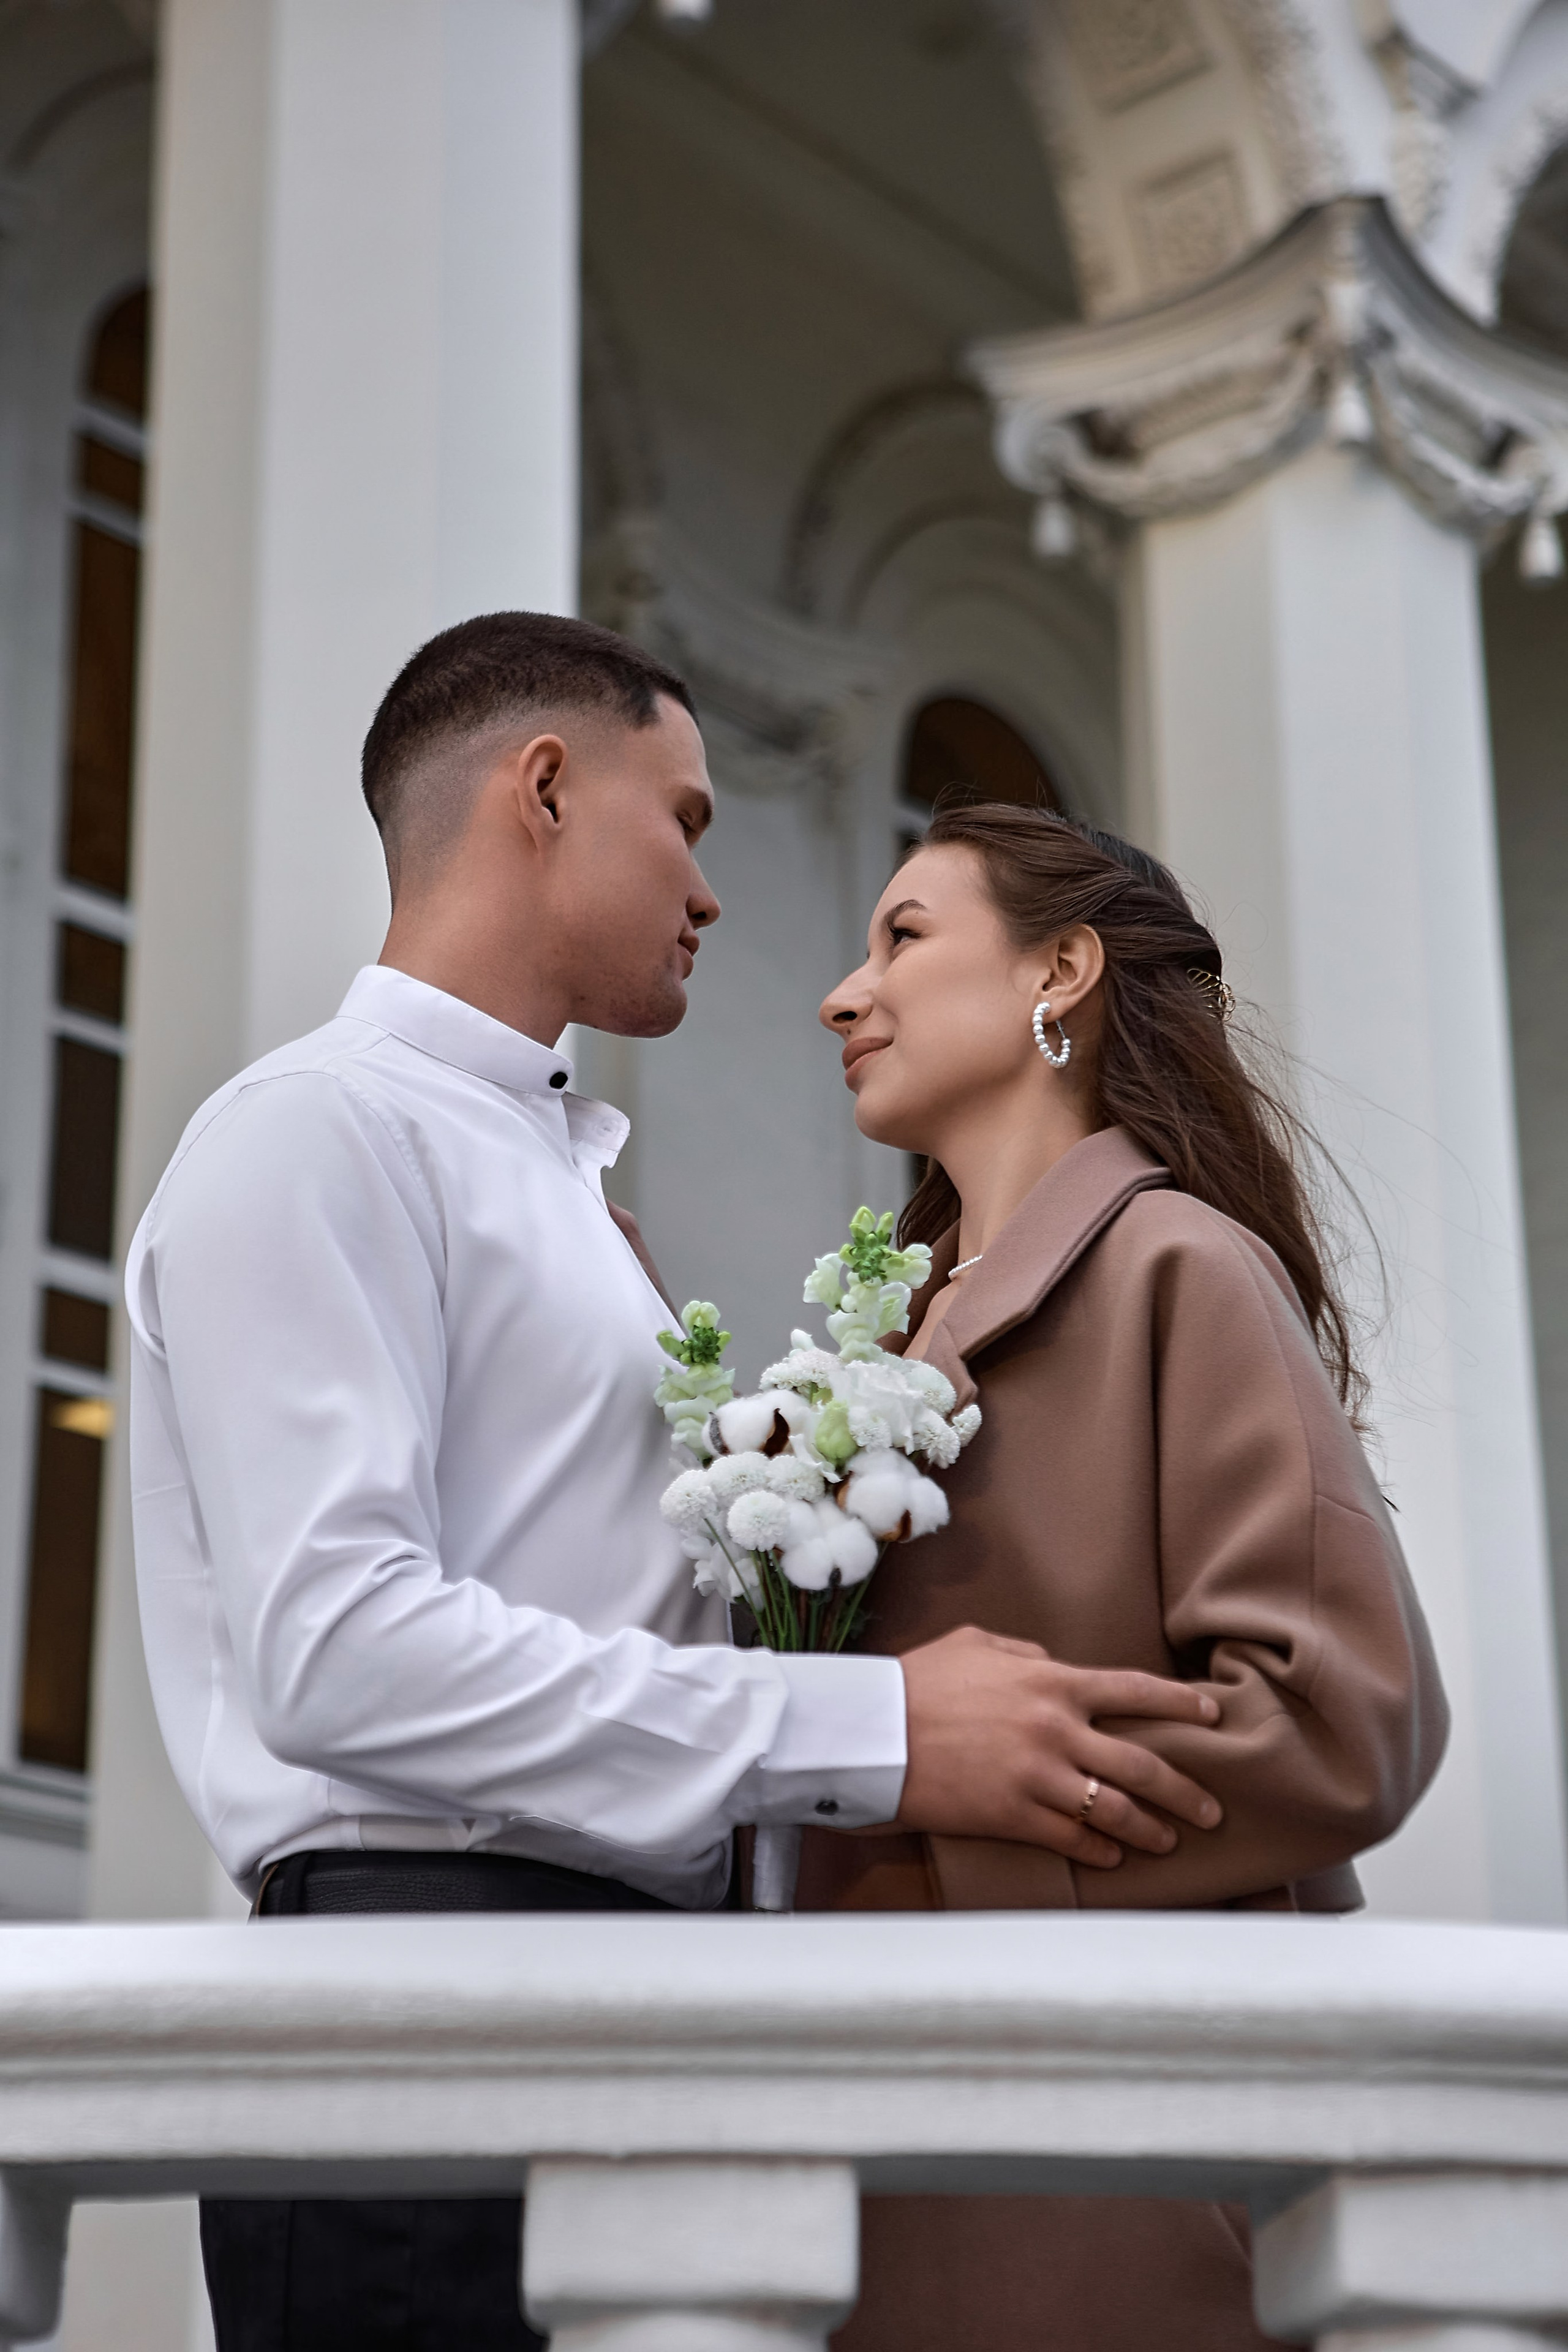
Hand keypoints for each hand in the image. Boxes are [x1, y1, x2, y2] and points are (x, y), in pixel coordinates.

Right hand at [895, 1625, 1223, 1868]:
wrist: (876, 1731)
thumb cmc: (920, 1681)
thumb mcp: (975, 1643)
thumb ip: (1024, 1650)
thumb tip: (1050, 1659)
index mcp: (1052, 1680)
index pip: (1137, 1691)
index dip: (1182, 1706)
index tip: (1213, 1717)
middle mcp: (1057, 1728)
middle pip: (1143, 1765)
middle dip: (1186, 1791)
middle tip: (1212, 1808)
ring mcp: (1038, 1775)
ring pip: (1115, 1811)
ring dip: (1151, 1830)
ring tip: (1170, 1842)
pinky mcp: (1014, 1815)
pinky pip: (1072, 1839)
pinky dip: (1100, 1851)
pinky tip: (1113, 1858)